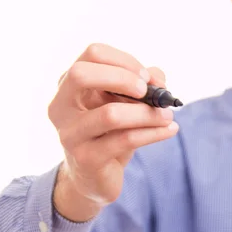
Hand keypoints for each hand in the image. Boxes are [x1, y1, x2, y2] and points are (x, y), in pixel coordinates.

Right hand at [48, 43, 178, 220]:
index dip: (124, 60)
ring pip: (110, 114)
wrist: (94, 177)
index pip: (92, 54)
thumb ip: (142, 84)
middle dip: (122, 78)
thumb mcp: (124, 103)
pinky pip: (125, 140)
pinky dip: (153, 132)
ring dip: (147, 113)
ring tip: (167, 115)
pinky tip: (170, 129)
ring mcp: (70, 134)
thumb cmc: (110, 133)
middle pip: (81, 75)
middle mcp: (61, 107)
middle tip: (148, 91)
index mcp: (68, 85)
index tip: (147, 77)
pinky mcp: (86, 159)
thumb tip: (157, 76)